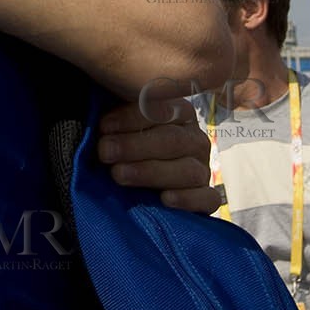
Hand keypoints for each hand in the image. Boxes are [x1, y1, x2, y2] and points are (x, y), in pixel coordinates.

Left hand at [97, 99, 216, 213]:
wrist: (138, 187)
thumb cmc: (126, 149)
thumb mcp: (121, 128)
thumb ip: (117, 120)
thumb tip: (101, 120)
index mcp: (179, 113)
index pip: (161, 110)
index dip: (131, 117)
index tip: (103, 126)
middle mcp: (195, 139)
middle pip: (173, 140)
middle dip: (135, 146)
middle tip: (105, 151)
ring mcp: (203, 169)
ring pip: (187, 170)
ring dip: (151, 172)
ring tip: (119, 174)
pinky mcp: (207, 198)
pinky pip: (207, 199)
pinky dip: (187, 199)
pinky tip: (165, 198)